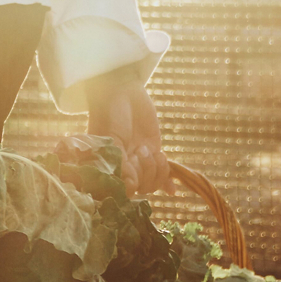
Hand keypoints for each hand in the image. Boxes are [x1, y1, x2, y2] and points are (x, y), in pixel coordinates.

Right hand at [80, 64, 168, 194]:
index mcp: (108, 165)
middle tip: (139, 149)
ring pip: (153, 182)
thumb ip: (121, 163)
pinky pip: (162, 174)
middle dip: (144, 171)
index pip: (121, 189)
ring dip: (157, 169)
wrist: (122, 91)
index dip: (130, 182)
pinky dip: (168, 182)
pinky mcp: (154, 152)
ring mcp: (139, 160)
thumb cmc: (111, 114)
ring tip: (151, 151)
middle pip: (140, 187)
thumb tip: (131, 189)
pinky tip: (172, 189)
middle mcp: (123, 166)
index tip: (130, 164)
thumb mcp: (112, 139)